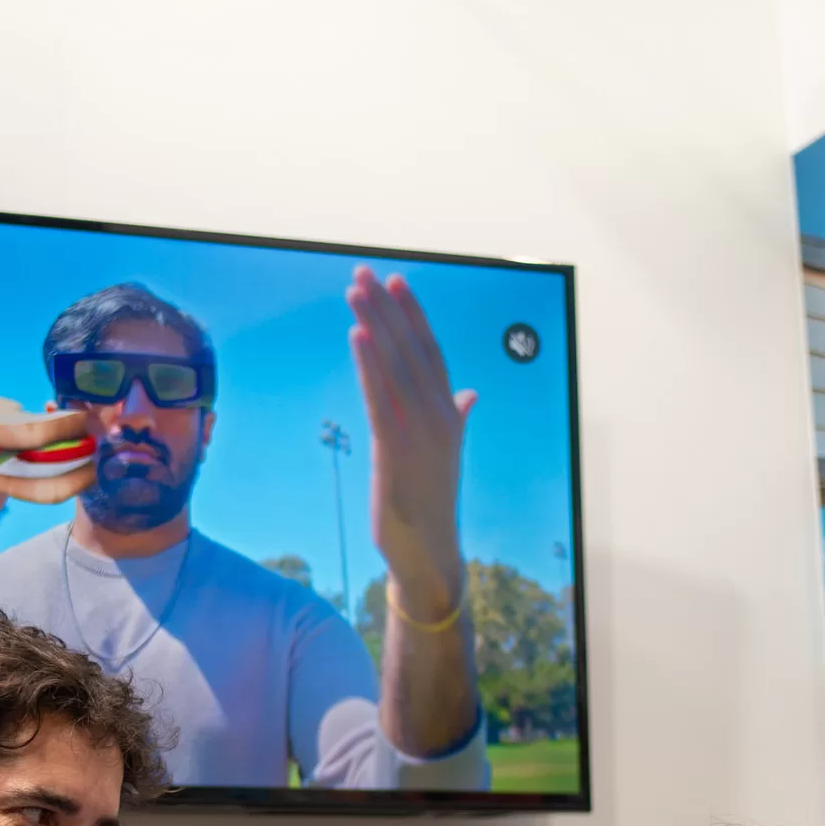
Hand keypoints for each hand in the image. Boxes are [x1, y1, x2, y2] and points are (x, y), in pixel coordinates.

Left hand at [346, 266, 474, 620]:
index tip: (396, 283)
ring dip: (375, 325)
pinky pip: (381, 398)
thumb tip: (469, 394)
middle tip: (364, 274)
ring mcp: (420, 433)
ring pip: (396, 367)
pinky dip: (370, 364)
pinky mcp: (395, 451)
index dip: (413, 316)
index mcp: (449, 415)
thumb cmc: (430, 503)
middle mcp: (439, 417)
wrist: (428, 551)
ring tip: (355, 293)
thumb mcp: (444, 454)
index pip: (431, 353)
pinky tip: (357, 335)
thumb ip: (457, 418)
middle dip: (388, 309)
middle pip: (411, 350)